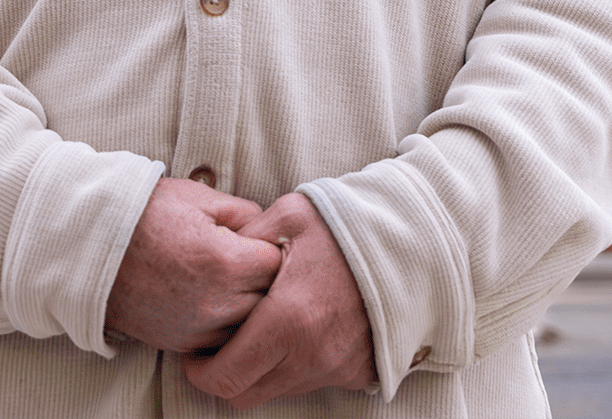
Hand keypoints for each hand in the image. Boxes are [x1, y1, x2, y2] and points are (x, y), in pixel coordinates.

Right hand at [103, 178, 282, 352]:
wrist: (92, 247)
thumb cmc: (146, 216)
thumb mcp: (201, 198)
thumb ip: (245, 213)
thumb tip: (268, 228)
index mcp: (225, 261)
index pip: (278, 262)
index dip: (272, 246)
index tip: (260, 239)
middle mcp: (216, 302)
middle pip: (269, 297)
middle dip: (265, 277)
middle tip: (248, 257)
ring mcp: (198, 327)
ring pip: (250, 324)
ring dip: (249, 304)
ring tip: (232, 278)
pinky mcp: (182, 342)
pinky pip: (223, 340)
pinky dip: (226, 322)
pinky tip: (214, 298)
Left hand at [182, 192, 378, 408]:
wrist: (416, 241)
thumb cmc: (352, 224)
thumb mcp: (290, 215)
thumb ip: (244, 238)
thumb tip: (215, 254)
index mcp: (287, 321)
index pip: (224, 378)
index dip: (198, 372)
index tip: (196, 353)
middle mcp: (311, 356)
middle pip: (245, 396)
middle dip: (224, 376)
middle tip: (221, 346)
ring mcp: (337, 368)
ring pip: (278, 391)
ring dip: (262, 370)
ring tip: (264, 331)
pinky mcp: (358, 371)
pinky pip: (314, 382)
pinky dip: (298, 366)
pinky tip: (301, 333)